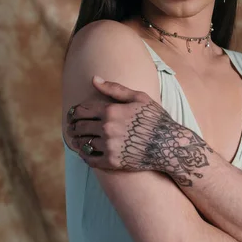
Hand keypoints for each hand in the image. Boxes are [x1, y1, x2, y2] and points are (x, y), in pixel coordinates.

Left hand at [66, 76, 211, 183]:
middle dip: (73, 127)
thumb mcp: (139, 98)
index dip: (74, 113)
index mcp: (111, 110)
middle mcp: (107, 128)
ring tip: (77, 140)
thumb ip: (115, 88)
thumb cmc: (156, 119)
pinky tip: (86, 153)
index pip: (81, 110)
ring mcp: (109, 146)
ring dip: (77, 141)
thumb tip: (94, 79)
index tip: (72, 115)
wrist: (170, 145)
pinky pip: (90, 159)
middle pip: (79, 127)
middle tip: (72, 128)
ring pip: (83, 143)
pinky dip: (85, 156)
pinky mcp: (112, 162)